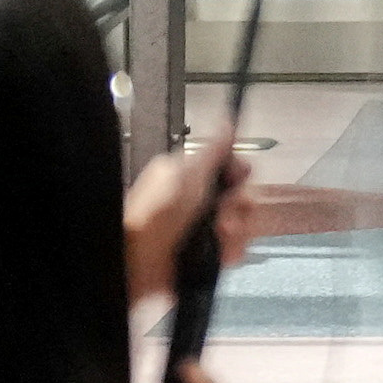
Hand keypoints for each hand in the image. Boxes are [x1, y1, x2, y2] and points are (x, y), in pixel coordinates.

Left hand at [125, 139, 252, 305]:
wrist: (140, 262)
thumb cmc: (160, 213)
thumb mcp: (187, 174)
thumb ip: (213, 149)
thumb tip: (228, 120)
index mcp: (188, 175)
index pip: (229, 165)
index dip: (239, 172)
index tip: (240, 178)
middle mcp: (198, 199)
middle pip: (240, 193)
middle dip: (239, 205)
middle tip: (225, 216)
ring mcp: (203, 226)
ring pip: (242, 220)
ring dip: (238, 230)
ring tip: (222, 238)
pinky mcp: (207, 252)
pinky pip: (235, 246)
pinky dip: (232, 249)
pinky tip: (223, 253)